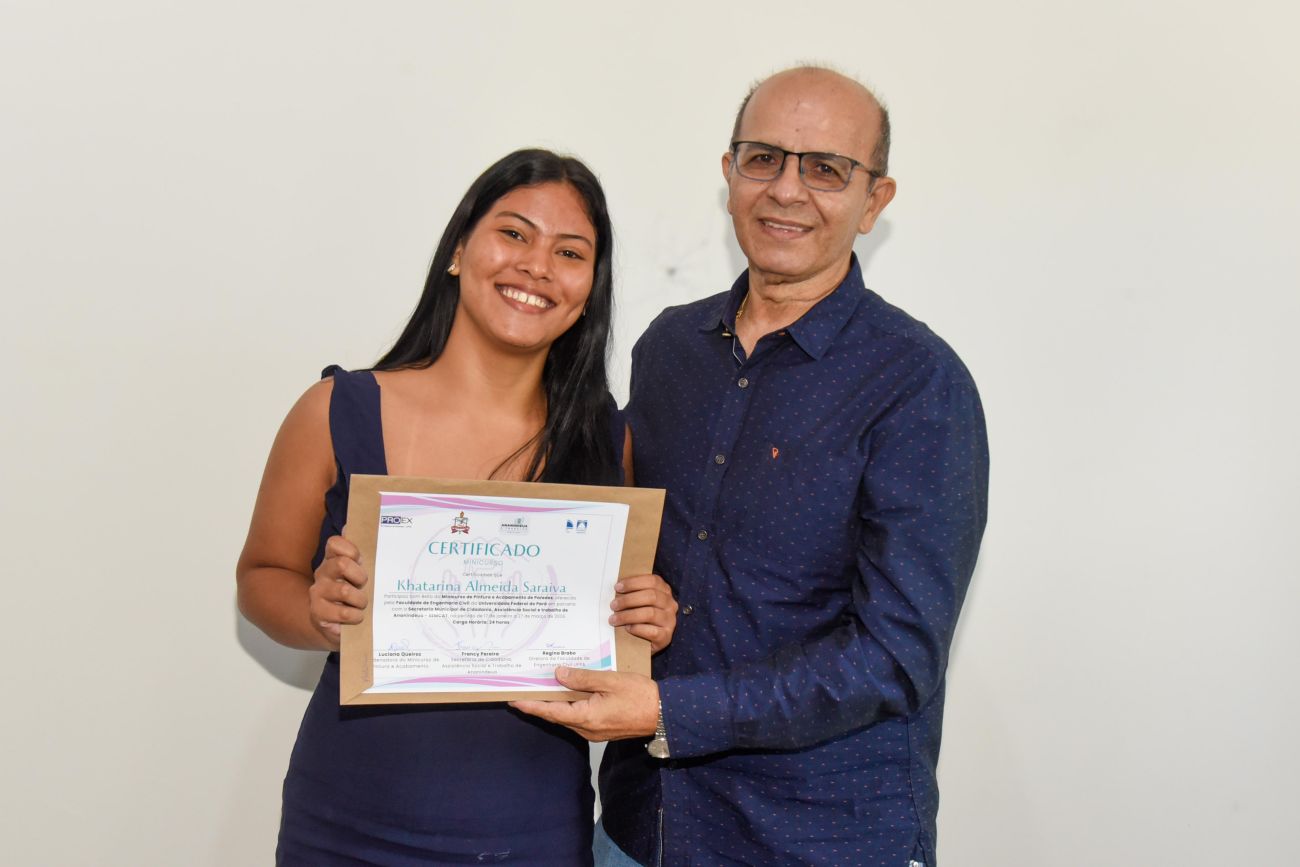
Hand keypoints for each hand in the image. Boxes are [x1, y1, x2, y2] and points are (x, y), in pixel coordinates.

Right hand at [308, 533, 368, 648]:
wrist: (338, 625)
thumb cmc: (353, 595)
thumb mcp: (359, 573)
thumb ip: (359, 552)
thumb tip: (352, 525)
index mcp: (332, 559)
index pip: (335, 543)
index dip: (351, 550)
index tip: (360, 560)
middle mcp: (322, 573)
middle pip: (341, 564)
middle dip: (360, 576)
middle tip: (365, 585)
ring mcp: (317, 593)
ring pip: (344, 590)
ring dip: (360, 600)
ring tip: (362, 605)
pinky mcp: (318, 613)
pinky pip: (343, 613)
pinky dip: (355, 616)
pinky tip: (357, 618)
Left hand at [510, 666, 658, 741]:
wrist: (664, 714)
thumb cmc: (640, 696)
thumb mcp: (610, 680)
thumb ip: (583, 678)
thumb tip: (559, 674)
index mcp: (585, 717)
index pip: (550, 712)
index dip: (531, 705)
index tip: (514, 700)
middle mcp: (586, 729)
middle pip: (556, 716)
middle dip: (539, 704)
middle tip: (523, 691)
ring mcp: (594, 731)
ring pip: (567, 717)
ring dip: (554, 705)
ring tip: (542, 690)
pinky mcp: (602, 729)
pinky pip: (579, 718)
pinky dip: (569, 706)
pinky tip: (568, 694)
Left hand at [609, 573, 677, 652]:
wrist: (645, 643)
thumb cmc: (639, 618)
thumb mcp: (638, 602)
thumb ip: (632, 593)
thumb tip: (616, 589)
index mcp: (665, 591)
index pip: (653, 581)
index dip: (634, 582)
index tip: (617, 587)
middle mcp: (670, 604)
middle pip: (651, 596)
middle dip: (628, 600)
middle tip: (613, 605)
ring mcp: (670, 621)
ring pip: (650, 614)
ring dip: (628, 615)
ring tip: (614, 619)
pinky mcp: (666, 637)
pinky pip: (652, 631)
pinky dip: (637, 629)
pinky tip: (627, 628)